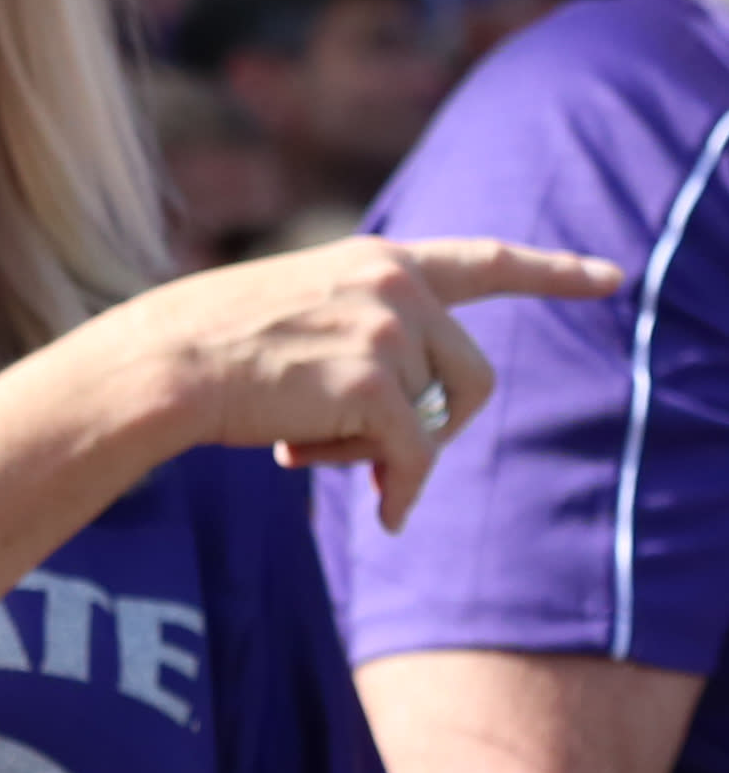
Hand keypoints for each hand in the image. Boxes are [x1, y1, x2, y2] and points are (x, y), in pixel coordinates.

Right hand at [117, 237, 618, 530]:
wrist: (162, 367)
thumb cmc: (205, 350)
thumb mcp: (294, 312)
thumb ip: (356, 334)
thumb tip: (404, 427)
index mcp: (376, 261)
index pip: (483, 260)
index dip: (552, 271)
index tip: (609, 277)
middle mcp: (395, 286)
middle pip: (470, 372)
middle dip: (437, 422)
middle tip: (368, 452)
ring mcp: (390, 332)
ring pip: (438, 418)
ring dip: (388, 453)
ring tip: (309, 452)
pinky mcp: (377, 385)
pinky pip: (416, 456)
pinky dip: (402, 491)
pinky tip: (381, 512)